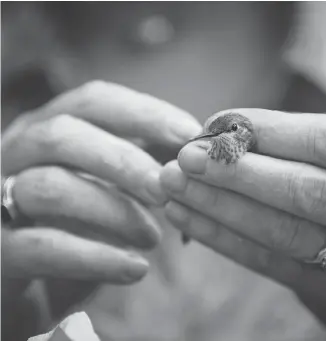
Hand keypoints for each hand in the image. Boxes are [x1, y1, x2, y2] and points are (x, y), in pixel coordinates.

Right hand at [1, 80, 200, 305]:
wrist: (28, 277)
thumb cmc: (76, 221)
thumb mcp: (104, 184)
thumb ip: (137, 165)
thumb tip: (192, 154)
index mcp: (48, 130)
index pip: (93, 102)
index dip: (144, 113)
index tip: (189, 133)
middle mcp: (15, 153)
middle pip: (63, 135)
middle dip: (124, 161)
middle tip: (166, 189)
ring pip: (51, 187)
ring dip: (113, 210)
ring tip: (153, 237)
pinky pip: (43, 248)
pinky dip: (96, 258)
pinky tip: (135, 269)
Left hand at [160, 109, 325, 338]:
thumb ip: (301, 143)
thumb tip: (224, 127)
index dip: (270, 131)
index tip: (217, 124)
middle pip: (306, 191)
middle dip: (237, 172)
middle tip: (184, 158)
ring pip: (283, 231)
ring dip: (219, 206)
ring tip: (173, 185)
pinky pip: (270, 262)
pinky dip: (222, 238)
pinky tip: (185, 217)